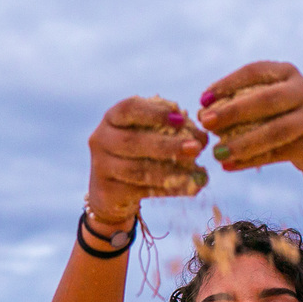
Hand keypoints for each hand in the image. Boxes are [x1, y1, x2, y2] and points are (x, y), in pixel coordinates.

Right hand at [87, 96, 208, 224]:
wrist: (113, 191)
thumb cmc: (139, 154)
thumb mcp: (152, 135)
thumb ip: (174, 132)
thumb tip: (201, 139)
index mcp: (112, 118)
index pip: (128, 109)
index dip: (155, 113)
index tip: (181, 118)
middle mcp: (101, 139)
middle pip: (132, 142)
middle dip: (167, 145)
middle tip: (195, 148)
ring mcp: (101, 167)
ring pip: (137, 170)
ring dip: (170, 170)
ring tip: (196, 170)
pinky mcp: (108, 192)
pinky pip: (141, 191)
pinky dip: (169, 189)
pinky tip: (190, 187)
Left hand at [198, 62, 302, 173]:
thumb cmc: (280, 116)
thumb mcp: (264, 101)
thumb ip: (237, 103)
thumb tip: (201, 114)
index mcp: (287, 72)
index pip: (254, 72)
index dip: (227, 84)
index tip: (203, 99)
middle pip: (265, 100)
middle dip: (232, 112)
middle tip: (205, 122)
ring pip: (274, 132)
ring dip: (241, 143)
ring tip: (216, 153)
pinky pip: (276, 154)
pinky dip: (249, 161)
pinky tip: (228, 166)